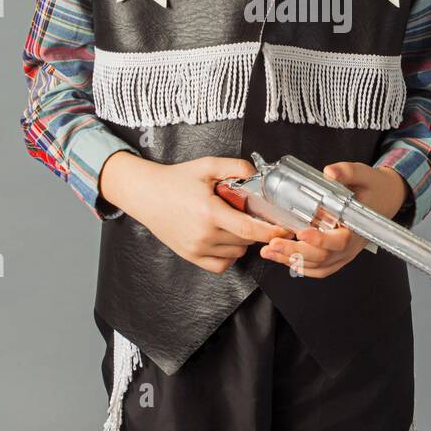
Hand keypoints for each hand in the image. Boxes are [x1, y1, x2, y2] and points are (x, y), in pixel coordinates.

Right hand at [100, 153, 288, 273]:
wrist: (145, 195)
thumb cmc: (175, 180)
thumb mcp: (206, 166)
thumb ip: (235, 167)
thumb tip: (257, 174)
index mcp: (210, 213)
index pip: (249, 229)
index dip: (271, 232)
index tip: (285, 230)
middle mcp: (204, 235)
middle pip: (245, 240)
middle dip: (254, 229)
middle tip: (249, 213)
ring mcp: (197, 248)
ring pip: (236, 253)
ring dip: (242, 241)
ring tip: (231, 222)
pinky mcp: (191, 256)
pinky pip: (221, 265)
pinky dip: (229, 255)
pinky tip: (224, 239)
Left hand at [259, 162, 408, 279]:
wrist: (386, 198)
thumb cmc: (374, 188)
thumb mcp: (363, 174)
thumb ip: (346, 172)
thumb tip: (329, 172)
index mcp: (357, 228)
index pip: (339, 241)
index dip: (320, 240)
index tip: (301, 233)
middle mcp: (351, 245)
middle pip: (322, 257)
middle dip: (295, 252)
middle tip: (273, 244)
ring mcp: (344, 253)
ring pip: (317, 265)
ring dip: (292, 260)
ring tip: (269, 252)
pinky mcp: (338, 255)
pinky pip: (320, 268)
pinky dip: (301, 267)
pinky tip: (283, 258)